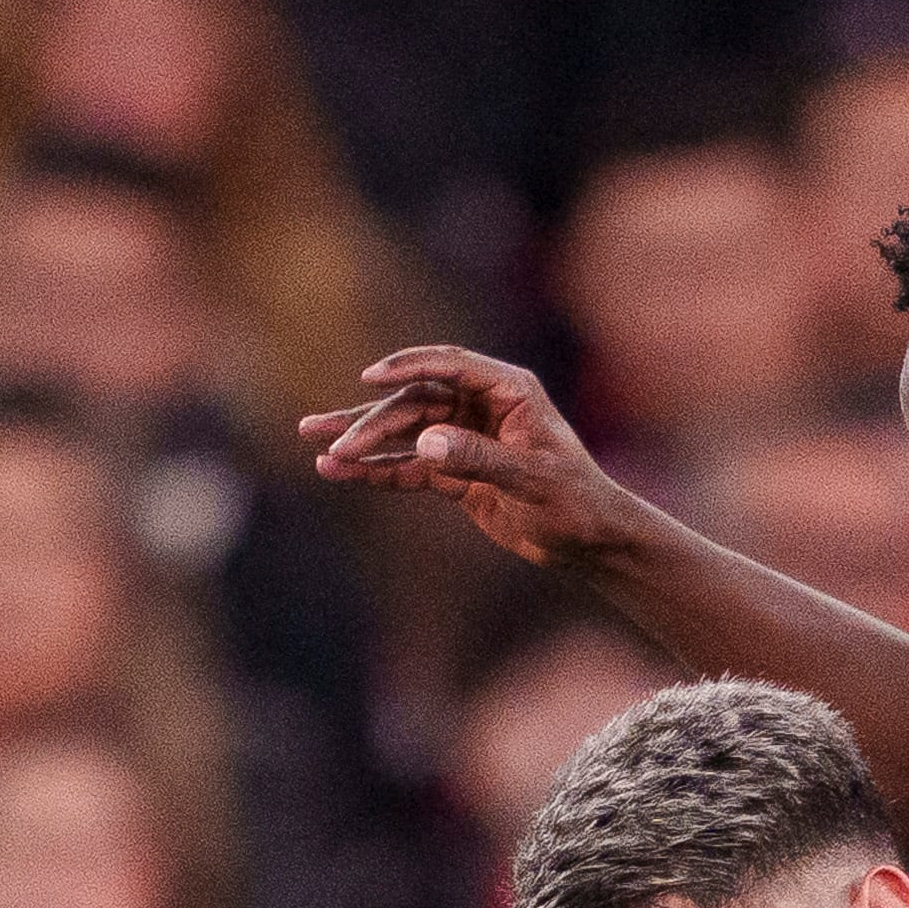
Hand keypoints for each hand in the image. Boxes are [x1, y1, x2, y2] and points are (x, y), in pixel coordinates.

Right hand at [301, 347, 641, 569]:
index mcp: (508, 390)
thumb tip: (425, 442)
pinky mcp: (454, 471)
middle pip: (415, 404)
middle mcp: (481, 406)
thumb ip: (479, 458)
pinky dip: (377, 471)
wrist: (590, 541)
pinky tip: (339, 473)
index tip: (369, 377)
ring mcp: (464, 437)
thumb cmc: (576, 502)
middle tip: (335, 444)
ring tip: (318, 449)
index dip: (408, 367)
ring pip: (404, 433)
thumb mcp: (531, 479)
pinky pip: (408, 467)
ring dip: (364, 443)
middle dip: (373, 424)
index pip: (448, 366)